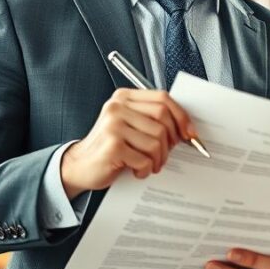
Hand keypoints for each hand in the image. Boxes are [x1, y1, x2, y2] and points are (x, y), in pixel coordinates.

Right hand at [60, 88, 194, 199]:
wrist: (79, 166)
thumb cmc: (110, 147)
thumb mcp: (129, 126)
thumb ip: (152, 119)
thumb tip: (187, 129)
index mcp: (124, 98)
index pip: (163, 99)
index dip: (181, 117)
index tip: (190, 134)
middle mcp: (117, 107)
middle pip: (163, 119)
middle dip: (170, 141)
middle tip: (164, 154)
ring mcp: (113, 125)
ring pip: (156, 141)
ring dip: (158, 159)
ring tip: (149, 165)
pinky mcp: (112, 146)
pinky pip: (144, 159)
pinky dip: (145, 169)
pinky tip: (136, 170)